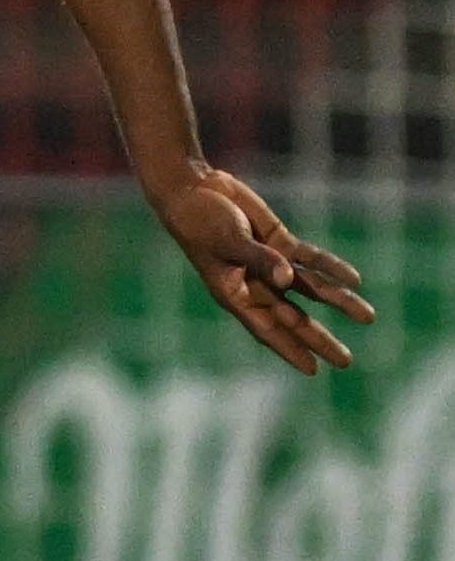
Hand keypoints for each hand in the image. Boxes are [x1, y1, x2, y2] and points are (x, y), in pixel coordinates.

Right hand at [153, 165, 374, 374]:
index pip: (267, 329)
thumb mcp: (229, 242)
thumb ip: (260, 259)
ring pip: (310, 290)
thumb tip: (287, 279)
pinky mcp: (279, 242)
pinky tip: (354, 280)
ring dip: (338, 301)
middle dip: (319, 338)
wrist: (194, 191)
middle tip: (345, 361)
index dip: (290, 349)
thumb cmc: (200, 222)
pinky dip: (331, 268)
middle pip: (294, 317)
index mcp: (235, 294)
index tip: (313, 370)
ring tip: (367, 316)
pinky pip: (311, 259)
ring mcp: (270, 264)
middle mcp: (256, 285)